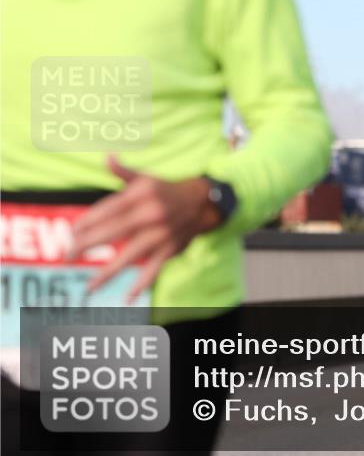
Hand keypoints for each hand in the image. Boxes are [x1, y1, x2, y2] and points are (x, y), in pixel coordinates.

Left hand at [67, 156, 221, 302]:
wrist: (203, 203)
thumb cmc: (166, 191)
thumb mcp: (146, 178)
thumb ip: (123, 172)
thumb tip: (107, 158)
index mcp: (142, 195)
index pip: (109, 209)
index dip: (89, 221)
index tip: (72, 232)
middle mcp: (152, 214)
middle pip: (114, 231)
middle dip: (88, 244)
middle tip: (68, 255)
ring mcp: (162, 234)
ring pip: (131, 255)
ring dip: (109, 272)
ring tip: (89, 286)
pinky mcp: (170, 249)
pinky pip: (154, 269)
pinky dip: (142, 284)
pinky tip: (127, 297)